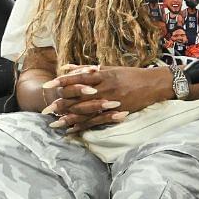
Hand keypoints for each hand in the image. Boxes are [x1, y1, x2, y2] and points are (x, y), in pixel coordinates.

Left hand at [42, 64, 172, 133]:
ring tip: (55, 124)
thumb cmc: (130, 75)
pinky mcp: (116, 113)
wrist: (153, 84)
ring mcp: (110, 101)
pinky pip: (97, 121)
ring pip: (86, 111)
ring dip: (69, 118)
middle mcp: (104, 88)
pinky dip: (84, 126)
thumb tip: (66, 67)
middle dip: (61, 104)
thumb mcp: (108, 68)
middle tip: (45, 111)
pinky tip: (73, 131)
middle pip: (78, 97)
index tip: (47, 85)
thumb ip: (86, 69)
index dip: (61, 82)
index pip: (77, 78)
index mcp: (101, 75)